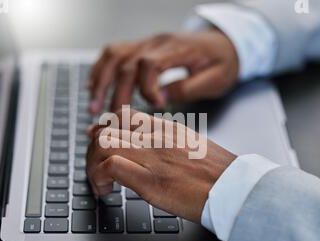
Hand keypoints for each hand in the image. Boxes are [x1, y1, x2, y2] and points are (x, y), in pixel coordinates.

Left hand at [85, 109, 236, 222]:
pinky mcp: (151, 181)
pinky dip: (100, 177)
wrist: (235, 189)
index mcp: (167, 128)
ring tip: (99, 182)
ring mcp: (153, 157)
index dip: (103, 128)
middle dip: (92, 149)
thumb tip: (151, 149)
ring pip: (104, 143)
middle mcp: (157, 137)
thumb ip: (169, 142)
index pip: (124, 116)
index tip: (96, 140)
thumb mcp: (192, 145)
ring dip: (92, 164)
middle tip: (95, 168)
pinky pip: (112, 166)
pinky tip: (106, 190)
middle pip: (107, 128)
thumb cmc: (217, 173)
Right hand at [88, 29, 239, 113]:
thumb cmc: (223, 62)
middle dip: (118, 93)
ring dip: (101, 81)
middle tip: (113, 119)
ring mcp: (147, 43)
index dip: (147, 86)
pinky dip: (101, 69)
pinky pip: (115, 53)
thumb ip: (189, 88)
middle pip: (127, 63)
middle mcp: (157, 43)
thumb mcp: (216, 79)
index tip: (157, 105)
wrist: (225, 43)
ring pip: (115, 56)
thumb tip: (161, 97)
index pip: (150, 63)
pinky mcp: (142, 47)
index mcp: (177, 49)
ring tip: (94, 106)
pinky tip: (93, 86)